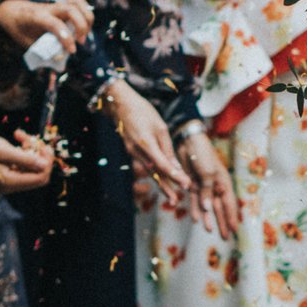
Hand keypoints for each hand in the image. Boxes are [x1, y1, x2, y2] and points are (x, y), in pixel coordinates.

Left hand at [0, 0, 94, 56]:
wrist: (14, 12)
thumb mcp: (26, 42)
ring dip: (87, 19)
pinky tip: (84, 26)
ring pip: (79, 3)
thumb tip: (59, 61)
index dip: (66, 38)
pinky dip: (87, 14)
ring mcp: (58, 5)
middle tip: (80, 42)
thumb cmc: (20, 29)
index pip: (54, 23)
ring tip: (84, 34)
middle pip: (71, 9)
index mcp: (35, 17)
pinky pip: (80, 3)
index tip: (71, 51)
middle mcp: (49, 8)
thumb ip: (43, 50)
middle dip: (81, 26)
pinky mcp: (64, 5)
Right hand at [0, 130, 54, 194]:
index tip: (43, 146)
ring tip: (20, 135)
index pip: (41, 178)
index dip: (47, 163)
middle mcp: (10, 184)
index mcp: (10, 182)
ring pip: (31, 165)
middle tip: (34, 139)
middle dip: (40, 155)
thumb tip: (44, 165)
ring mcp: (9, 178)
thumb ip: (25, 159)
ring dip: (30, 148)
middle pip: (38, 173)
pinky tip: (17, 136)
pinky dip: (23, 149)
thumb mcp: (3, 150)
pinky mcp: (6, 171)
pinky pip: (23, 161)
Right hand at [103, 78, 189, 204]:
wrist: (120, 105)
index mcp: (147, 144)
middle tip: (176, 201)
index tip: (186, 185)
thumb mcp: (160, 127)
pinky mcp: (130, 151)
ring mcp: (132, 152)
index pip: (163, 165)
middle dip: (166, 187)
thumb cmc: (143, 112)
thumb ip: (167, 148)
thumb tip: (175, 166)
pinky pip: (144, 165)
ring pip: (149, 171)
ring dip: (161, 184)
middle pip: (155, 173)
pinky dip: (155, 173)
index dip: (175, 176)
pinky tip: (163, 180)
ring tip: (172, 196)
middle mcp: (137, 151)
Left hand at [181, 130, 239, 235]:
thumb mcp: (208, 174)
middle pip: (220, 208)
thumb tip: (208, 209)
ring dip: (208, 219)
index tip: (235, 230)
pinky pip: (194, 200)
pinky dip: (195, 209)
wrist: (188, 143)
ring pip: (207, 207)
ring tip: (210, 231)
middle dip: (222, 222)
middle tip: (225, 237)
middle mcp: (215, 187)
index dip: (232, 218)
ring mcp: (203, 186)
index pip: (230, 205)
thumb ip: (207, 192)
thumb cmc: (203, 155)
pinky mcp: (192, 184)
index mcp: (224, 183)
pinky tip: (196, 219)